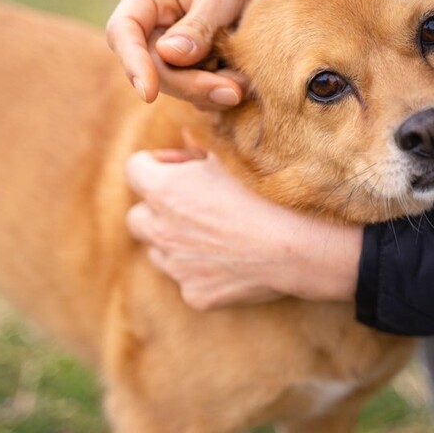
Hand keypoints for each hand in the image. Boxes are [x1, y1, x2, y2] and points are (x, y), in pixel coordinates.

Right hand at [106, 0, 309, 109]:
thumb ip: (200, 23)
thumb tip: (169, 55)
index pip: (124, 30)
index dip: (132, 62)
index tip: (148, 93)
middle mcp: (156, 22)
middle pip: (152, 66)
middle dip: (189, 84)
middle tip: (232, 91)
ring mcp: (173, 48)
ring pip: (175, 84)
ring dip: (208, 91)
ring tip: (244, 83)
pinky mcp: (193, 67)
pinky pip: (196, 91)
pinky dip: (217, 93)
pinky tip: (242, 80)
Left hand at [125, 150, 361, 309]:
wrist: (299, 246)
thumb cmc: (268, 192)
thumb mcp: (234, 156)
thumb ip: (202, 145)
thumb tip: (188, 138)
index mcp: (164, 190)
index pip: (135, 168)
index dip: (158, 163)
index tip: (186, 166)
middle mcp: (160, 230)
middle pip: (137, 216)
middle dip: (158, 207)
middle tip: (193, 202)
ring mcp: (177, 266)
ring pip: (158, 250)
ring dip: (174, 240)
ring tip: (212, 232)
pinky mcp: (195, 294)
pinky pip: (186, 279)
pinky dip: (200, 270)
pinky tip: (232, 260)